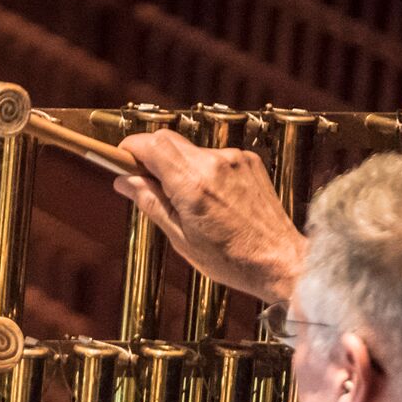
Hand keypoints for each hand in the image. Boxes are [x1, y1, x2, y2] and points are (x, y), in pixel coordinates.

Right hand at [113, 129, 307, 302]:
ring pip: (191, 151)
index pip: (151, 144)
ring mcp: (234, 158)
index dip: (131, 148)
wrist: (280, 260)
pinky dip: (204, 172)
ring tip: (188, 204)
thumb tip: (124, 181)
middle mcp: (214, 163)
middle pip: (169, 140)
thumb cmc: (231, 259)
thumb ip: (151, 203)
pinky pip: (214, 158)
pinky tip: (213, 202)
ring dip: (180, 168)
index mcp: (192, 184)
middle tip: (146, 182)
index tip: (121, 160)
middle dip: (151, 156)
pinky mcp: (249, 161)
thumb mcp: (181, 238)